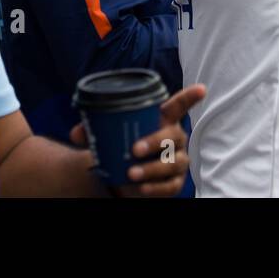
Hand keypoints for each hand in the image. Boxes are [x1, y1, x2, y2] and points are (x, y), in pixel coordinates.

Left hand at [70, 83, 206, 196]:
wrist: (123, 177)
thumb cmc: (121, 147)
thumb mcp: (107, 137)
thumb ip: (93, 131)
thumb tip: (77, 132)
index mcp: (162, 120)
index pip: (179, 106)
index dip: (190, 98)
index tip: (201, 89)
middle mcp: (175, 138)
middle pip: (174, 136)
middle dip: (156, 141)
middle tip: (134, 149)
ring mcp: (177, 161)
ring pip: (173, 162)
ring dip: (152, 168)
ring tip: (130, 173)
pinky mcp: (175, 182)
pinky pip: (171, 185)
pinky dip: (156, 187)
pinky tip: (142, 188)